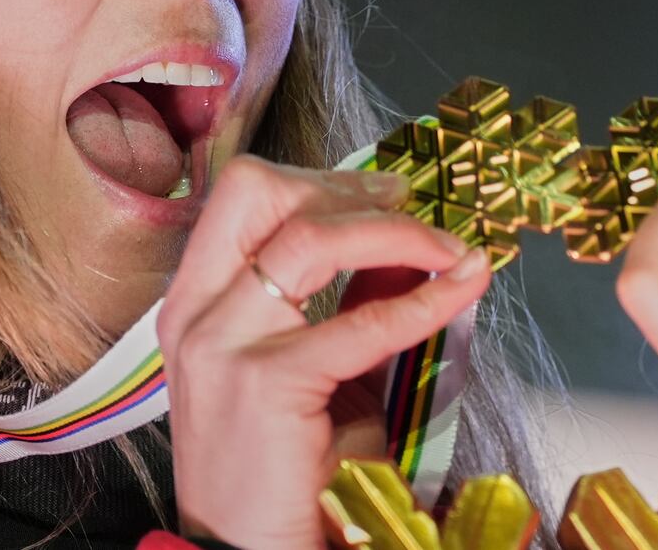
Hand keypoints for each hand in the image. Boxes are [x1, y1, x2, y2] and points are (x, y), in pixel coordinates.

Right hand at [157, 155, 490, 547]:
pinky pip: (361, 321)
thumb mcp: (320, 370)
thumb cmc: (285, 476)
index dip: (326, 180)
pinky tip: (461, 293)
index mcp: (198, 303)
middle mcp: (197, 312)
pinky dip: (425, 300)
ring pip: (312, 237)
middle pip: (261, 191)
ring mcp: (222, 345)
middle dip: (348, 187)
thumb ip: (355, 302)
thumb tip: (409, 248)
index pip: (248, 198)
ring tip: (453, 252)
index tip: (389, 193)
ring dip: (399, 233)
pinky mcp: (263, 384)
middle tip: (413, 209)